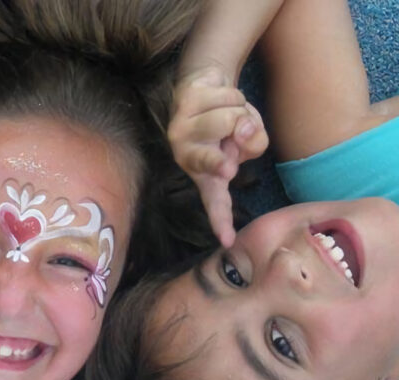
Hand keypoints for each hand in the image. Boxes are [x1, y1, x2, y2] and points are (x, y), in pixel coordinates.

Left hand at [168, 67, 267, 246]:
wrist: (208, 82)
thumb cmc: (229, 119)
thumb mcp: (251, 138)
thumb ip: (253, 142)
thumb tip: (242, 130)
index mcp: (202, 173)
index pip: (214, 200)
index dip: (221, 218)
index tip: (227, 240)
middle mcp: (187, 155)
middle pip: (215, 161)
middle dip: (226, 157)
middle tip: (230, 157)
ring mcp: (182, 129)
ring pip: (230, 121)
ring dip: (243, 113)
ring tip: (231, 112)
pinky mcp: (185, 102)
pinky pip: (229, 98)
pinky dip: (236, 95)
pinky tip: (221, 96)